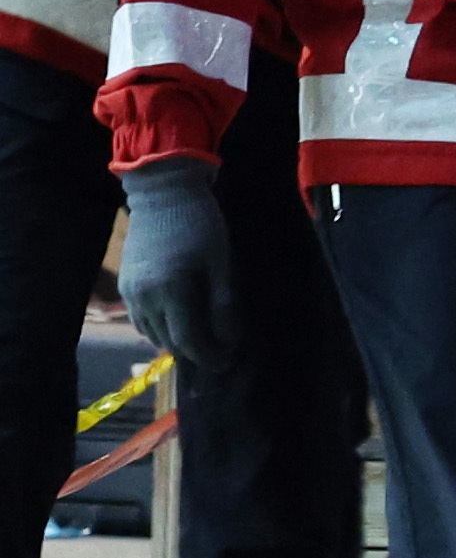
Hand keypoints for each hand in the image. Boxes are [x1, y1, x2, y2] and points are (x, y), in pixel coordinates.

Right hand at [110, 162, 237, 377]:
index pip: (188, 339)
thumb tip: (230, 339)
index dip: (208, 355)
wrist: (162, 195)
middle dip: (194, 352)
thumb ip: (223, 303)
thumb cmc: (200, 225)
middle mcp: (144, 297)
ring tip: (201, 340)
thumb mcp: (221, 262)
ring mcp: (130, 292)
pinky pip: (140, 319)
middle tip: (218, 354)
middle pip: (169, 341)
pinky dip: (159, 327)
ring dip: (176, 341)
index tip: (226, 362)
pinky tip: (177, 322)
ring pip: (152, 333)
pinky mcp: (124, 285)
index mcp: (171, 290)